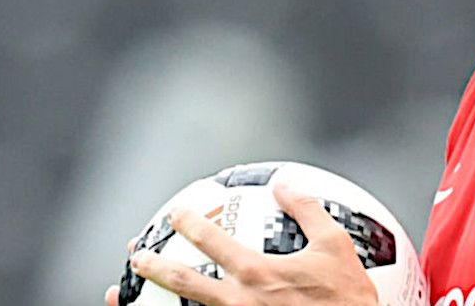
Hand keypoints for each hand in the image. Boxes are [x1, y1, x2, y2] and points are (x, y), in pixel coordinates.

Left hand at [103, 184, 379, 305]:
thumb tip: (286, 181)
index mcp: (258, 273)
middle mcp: (240, 302)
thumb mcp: (335, 246)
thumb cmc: (347, 299)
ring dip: (152, 305)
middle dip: (155, 267)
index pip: (214, 242)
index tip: (175, 214)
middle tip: (137, 255)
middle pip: (186, 283)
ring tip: (126, 299)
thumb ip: (308, 210)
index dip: (190, 224)